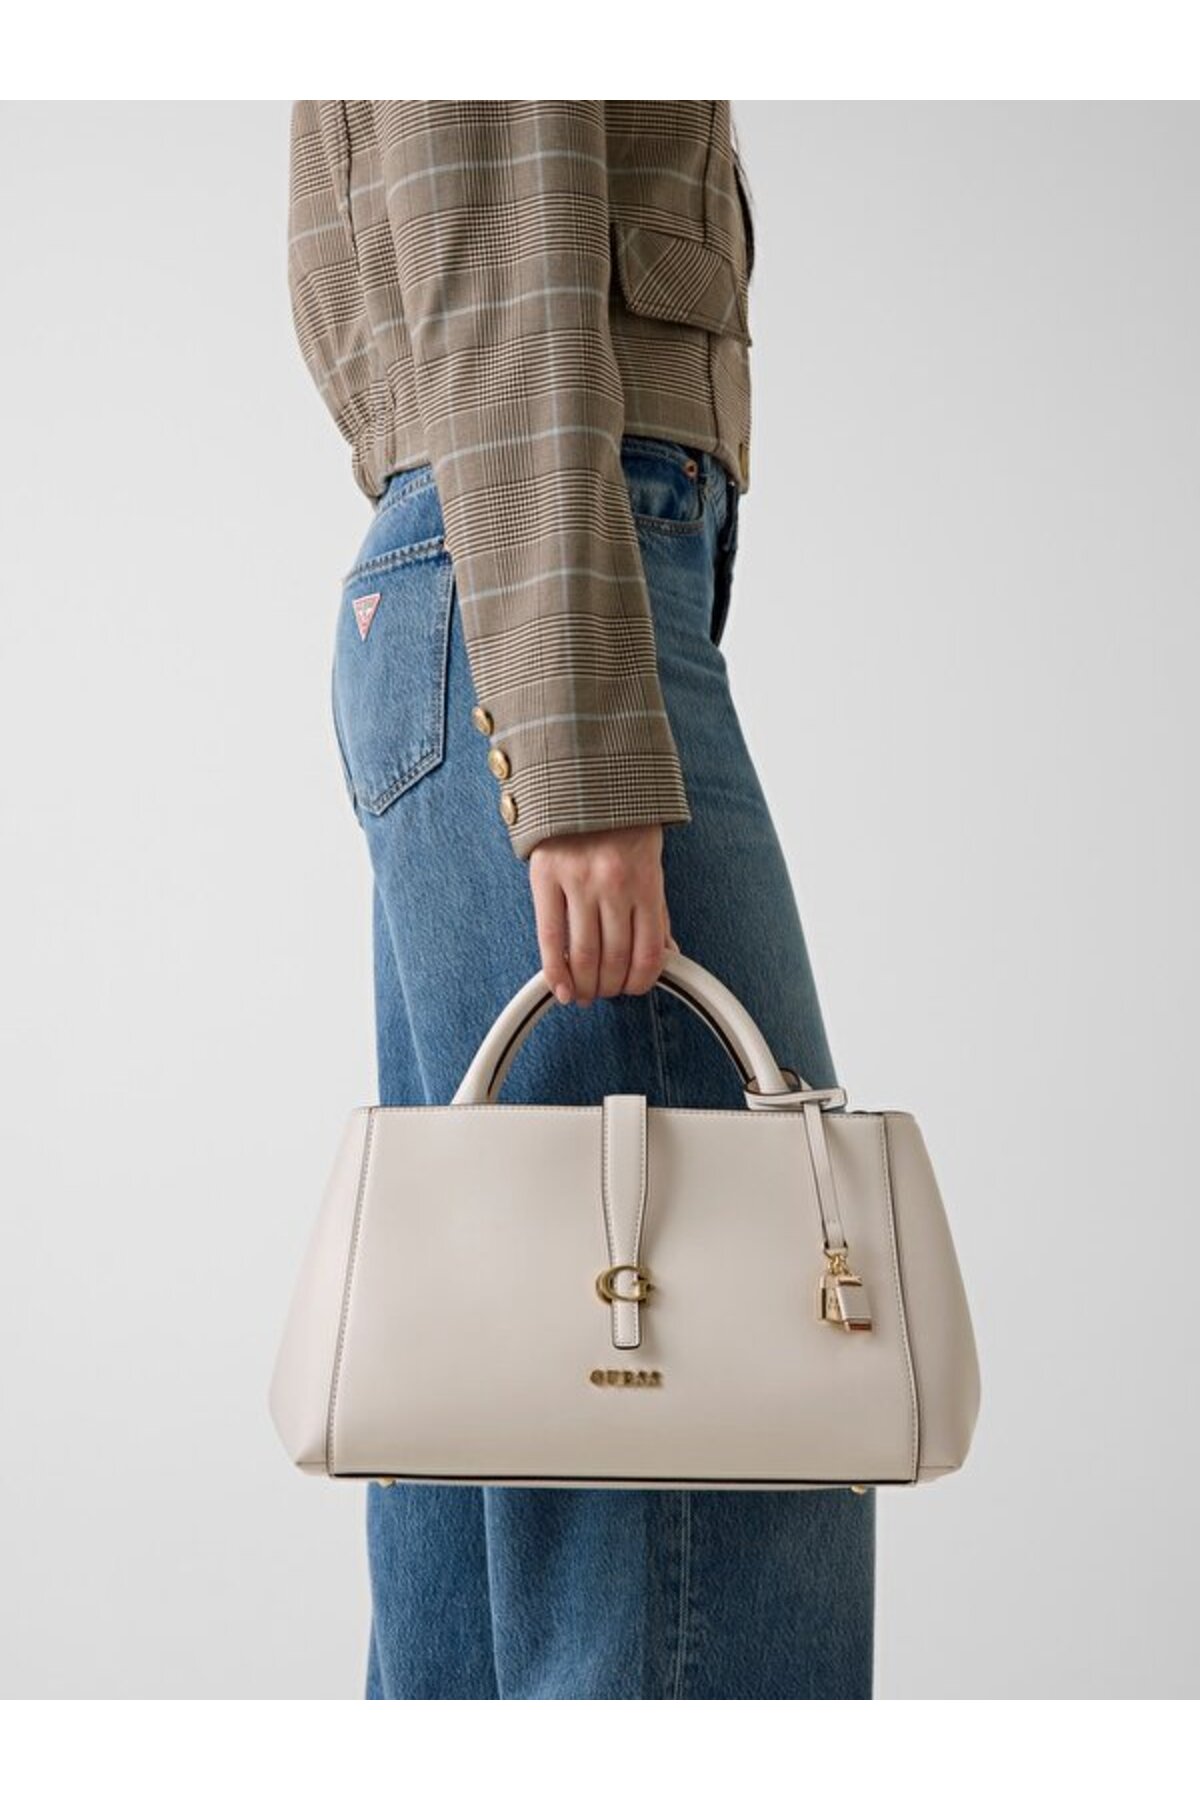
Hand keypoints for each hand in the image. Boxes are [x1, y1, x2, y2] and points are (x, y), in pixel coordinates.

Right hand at [529, 825, 679, 1006]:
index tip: (632, 990)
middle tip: (604, 993)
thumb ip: (656, 912)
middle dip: (609, 987)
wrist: (584, 779)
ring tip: (583, 992)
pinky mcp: (546, 877)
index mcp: (646, 882)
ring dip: (584, 985)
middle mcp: (614, 884)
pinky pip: (549, 938)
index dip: (640, 983)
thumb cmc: (621, 825)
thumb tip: (665, 957)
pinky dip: (555, 971)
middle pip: (614, 959)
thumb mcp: (650, 864)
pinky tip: (559, 988)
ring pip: (583, 955)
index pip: (648, 953)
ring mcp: (578, 881)